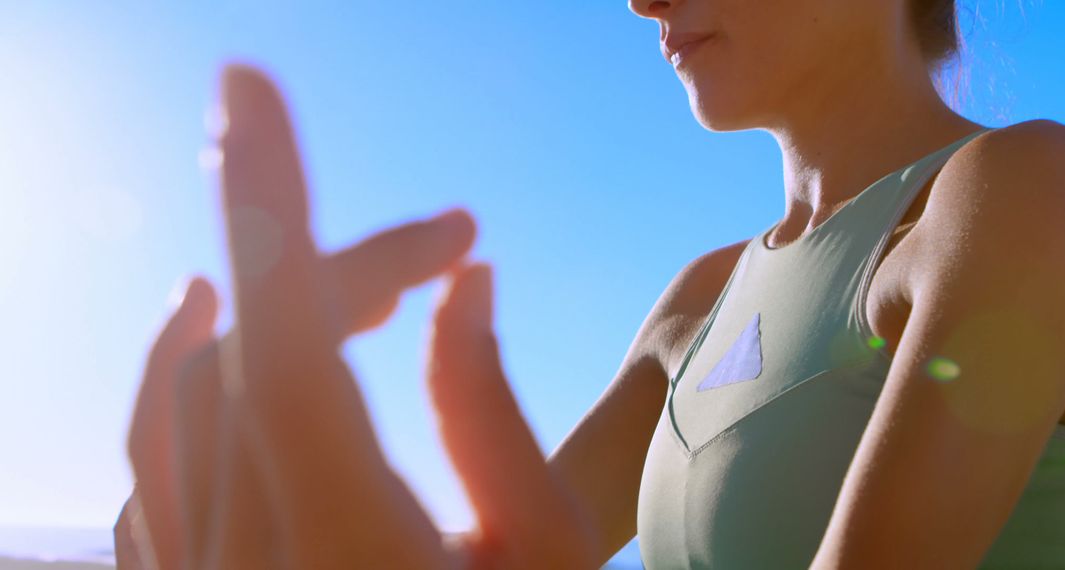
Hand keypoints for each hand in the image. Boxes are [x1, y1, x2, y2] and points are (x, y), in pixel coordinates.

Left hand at [122, 63, 600, 568]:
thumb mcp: (547, 553)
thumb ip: (491, 415)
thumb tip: (469, 283)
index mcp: (348, 550)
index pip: (288, 346)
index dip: (267, 204)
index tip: (250, 91)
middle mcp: (245, 566)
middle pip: (253, 356)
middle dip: (345, 272)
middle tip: (440, 251)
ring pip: (180, 399)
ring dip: (247, 306)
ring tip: (339, 276)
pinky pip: (148, 464)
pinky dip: (174, 380)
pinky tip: (205, 338)